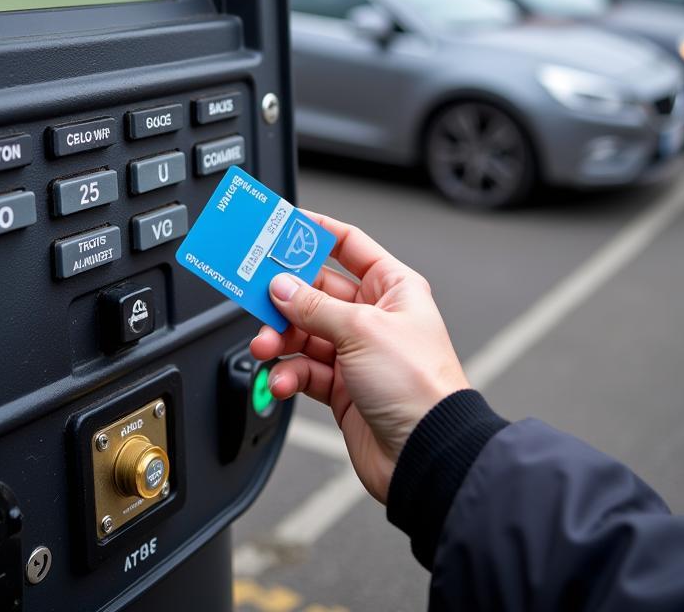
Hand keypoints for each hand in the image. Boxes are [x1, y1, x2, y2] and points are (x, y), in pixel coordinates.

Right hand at [250, 211, 468, 503]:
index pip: (348, 245)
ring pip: (304, 332)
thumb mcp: (362, 330)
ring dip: (281, 339)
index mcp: (392, 288)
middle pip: (315, 292)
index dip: (314, 233)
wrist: (426, 453)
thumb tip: (281, 287)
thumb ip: (314, 307)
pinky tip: (284, 380)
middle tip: (257, 298)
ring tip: (266, 346)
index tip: (280, 228)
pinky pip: (304, 369)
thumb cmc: (420, 386)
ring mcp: (357, 352)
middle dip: (285, 298)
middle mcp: (374, 316)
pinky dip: (289, 374)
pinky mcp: (342, 387)